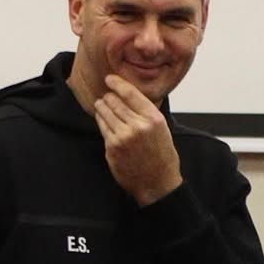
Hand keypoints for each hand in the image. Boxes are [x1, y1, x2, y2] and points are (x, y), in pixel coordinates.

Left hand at [93, 75, 182, 204]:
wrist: (157, 184)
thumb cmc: (162, 157)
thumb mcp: (162, 130)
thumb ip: (147, 113)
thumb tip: (128, 95)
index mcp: (154, 119)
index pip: (130, 93)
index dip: (117, 83)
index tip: (110, 79)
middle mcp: (138, 126)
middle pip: (114, 101)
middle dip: (108, 97)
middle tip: (107, 96)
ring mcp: (123, 137)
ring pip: (105, 112)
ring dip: (102, 106)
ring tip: (102, 105)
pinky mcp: (112, 147)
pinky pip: (102, 127)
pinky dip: (101, 120)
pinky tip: (104, 120)